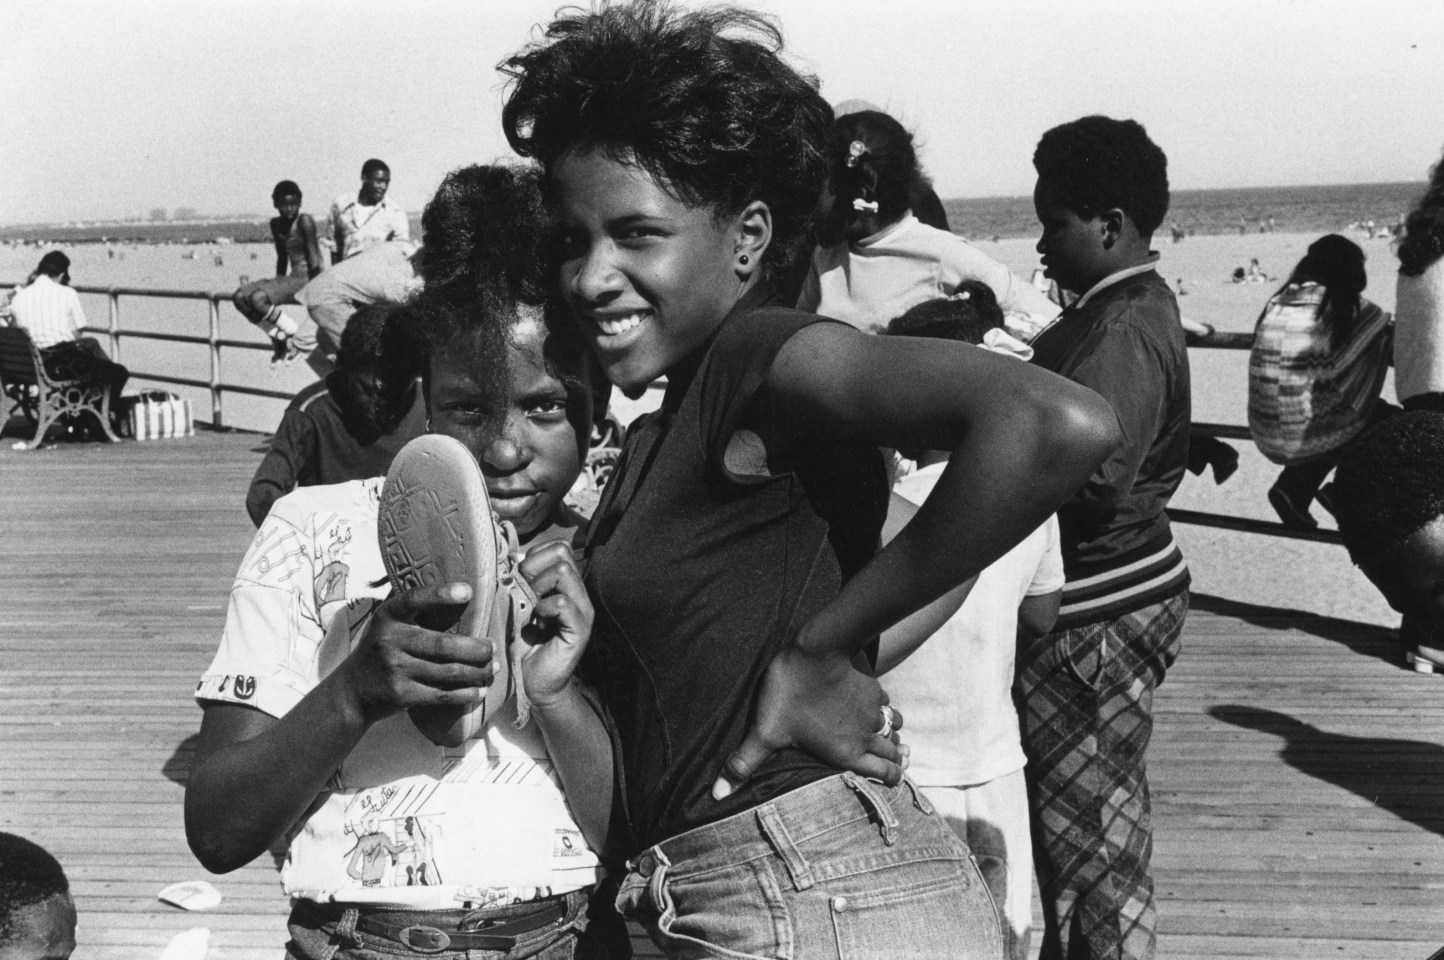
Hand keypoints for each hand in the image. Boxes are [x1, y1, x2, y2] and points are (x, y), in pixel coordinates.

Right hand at [340, 581, 494, 724]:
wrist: (353, 690)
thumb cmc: (382, 649)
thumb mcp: (387, 623)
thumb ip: (414, 610)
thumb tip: (464, 593)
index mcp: (388, 615)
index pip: (415, 599)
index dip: (441, 594)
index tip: (468, 591)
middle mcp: (389, 640)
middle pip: (444, 644)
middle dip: (477, 648)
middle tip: (492, 647)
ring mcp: (395, 669)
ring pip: (448, 671)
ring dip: (478, 671)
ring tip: (492, 667)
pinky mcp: (401, 694)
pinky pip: (442, 694)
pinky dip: (466, 693)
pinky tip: (480, 689)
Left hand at [517, 541, 594, 709]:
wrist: (535, 682)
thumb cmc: (524, 644)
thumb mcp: (519, 605)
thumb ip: (521, 582)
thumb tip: (513, 557)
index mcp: (566, 584)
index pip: (558, 547)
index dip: (535, 556)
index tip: (520, 580)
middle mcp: (578, 592)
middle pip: (562, 552)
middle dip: (535, 567)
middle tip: (525, 592)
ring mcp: (582, 609)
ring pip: (564, 571)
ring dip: (538, 587)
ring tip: (532, 608)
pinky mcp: (580, 628)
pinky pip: (563, 603)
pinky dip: (544, 608)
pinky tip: (537, 623)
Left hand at [713, 643, 905, 800]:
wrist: (818, 649)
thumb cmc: (792, 693)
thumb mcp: (765, 731)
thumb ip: (744, 764)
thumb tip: (717, 795)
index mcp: (847, 753)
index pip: (886, 774)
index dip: (891, 781)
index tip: (888, 782)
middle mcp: (867, 735)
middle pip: (895, 753)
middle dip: (895, 760)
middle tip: (891, 764)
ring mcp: (872, 710)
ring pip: (894, 728)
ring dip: (892, 736)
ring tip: (886, 739)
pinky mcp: (872, 687)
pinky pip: (886, 704)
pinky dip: (884, 710)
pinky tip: (874, 708)